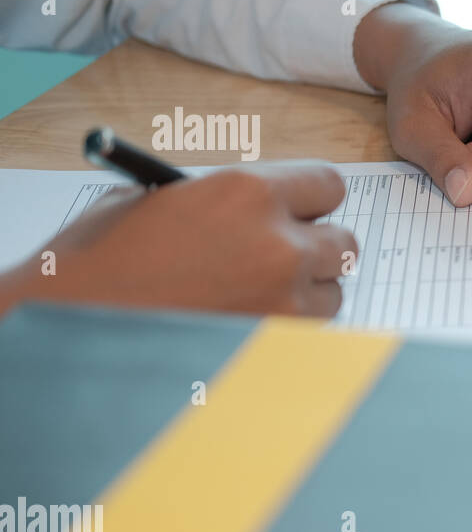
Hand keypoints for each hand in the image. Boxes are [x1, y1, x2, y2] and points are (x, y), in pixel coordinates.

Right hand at [0, 163, 355, 318]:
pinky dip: (289, 330)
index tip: (302, 210)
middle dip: (317, 248)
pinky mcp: (274, 347)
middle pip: (344, 243)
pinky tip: (245, 323)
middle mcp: (278, 243)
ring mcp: (282, 300)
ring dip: (306, 294)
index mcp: (248, 191)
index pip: (329, 184)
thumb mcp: (162, 201)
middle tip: (281, 256)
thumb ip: (228, 202)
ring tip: (253, 295)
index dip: (313, 200)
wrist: (68, 323)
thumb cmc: (101, 259)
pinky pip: (308, 335)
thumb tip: (271, 211)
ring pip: (332, 294)